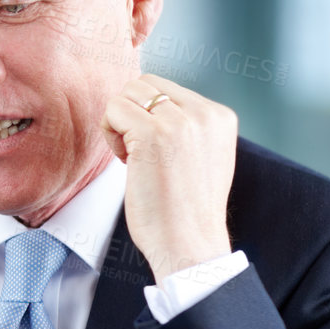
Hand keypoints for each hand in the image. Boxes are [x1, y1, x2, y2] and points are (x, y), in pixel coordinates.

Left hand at [101, 74, 236, 281]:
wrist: (190, 243)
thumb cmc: (185, 210)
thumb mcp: (200, 156)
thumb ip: (185, 127)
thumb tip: (147, 103)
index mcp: (219, 116)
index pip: (165, 88)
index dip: (147, 115)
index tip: (153, 150)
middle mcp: (204, 113)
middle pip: (144, 84)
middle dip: (131, 115)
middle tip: (137, 153)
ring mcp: (180, 121)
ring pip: (127, 93)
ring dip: (118, 124)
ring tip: (133, 158)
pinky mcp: (153, 134)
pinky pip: (114, 110)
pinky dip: (110, 134)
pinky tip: (126, 162)